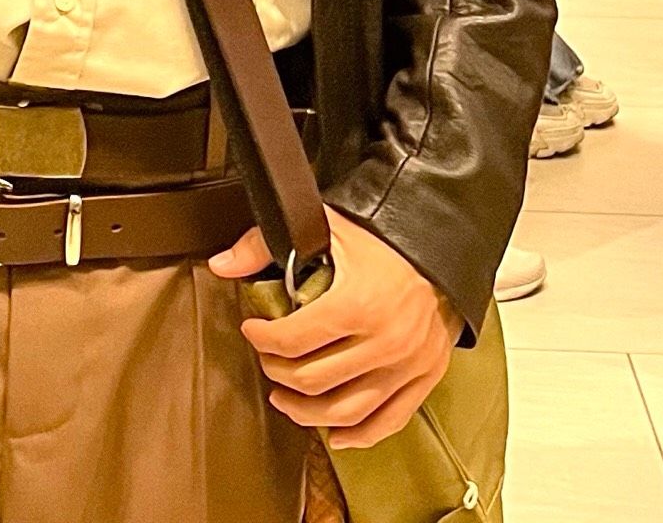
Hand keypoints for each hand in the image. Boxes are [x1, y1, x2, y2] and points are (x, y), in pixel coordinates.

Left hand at [211, 209, 460, 449]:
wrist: (442, 245)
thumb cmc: (381, 237)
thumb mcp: (325, 227)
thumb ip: (265, 244)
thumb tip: (220, 265)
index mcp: (358, 302)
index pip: (293, 340)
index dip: (262, 339)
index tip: (253, 330)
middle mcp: (385, 340)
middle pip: (313, 380)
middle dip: (278, 371)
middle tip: (267, 359)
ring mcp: (407, 364)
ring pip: (345, 411)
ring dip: (306, 412)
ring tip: (285, 398)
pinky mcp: (425, 378)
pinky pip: (387, 422)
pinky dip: (357, 435)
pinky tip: (332, 432)